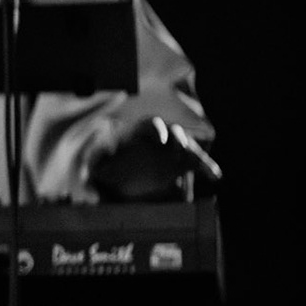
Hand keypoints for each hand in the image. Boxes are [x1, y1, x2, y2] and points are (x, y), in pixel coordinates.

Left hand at [88, 117, 221, 202]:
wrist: (126, 180)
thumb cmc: (113, 169)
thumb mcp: (101, 167)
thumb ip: (95, 168)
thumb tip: (89, 176)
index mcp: (140, 134)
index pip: (151, 125)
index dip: (157, 130)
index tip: (160, 140)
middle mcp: (160, 139)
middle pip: (174, 133)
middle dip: (179, 139)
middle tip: (180, 150)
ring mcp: (174, 150)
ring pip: (189, 147)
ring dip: (196, 154)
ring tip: (203, 167)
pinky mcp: (184, 163)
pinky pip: (199, 163)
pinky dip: (207, 168)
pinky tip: (215, 177)